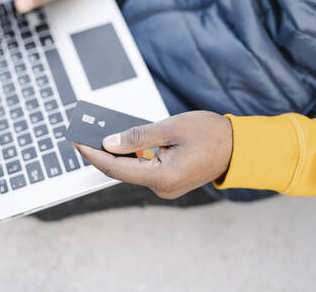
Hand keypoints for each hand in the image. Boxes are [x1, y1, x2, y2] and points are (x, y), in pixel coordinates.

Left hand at [74, 111, 232, 198]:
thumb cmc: (211, 134)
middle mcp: (161, 188)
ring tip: (102, 133)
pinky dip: (132, 155)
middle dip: (102, 152)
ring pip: (131, 169)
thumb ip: (137, 136)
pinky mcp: (168, 182)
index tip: (77, 142)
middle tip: (85, 134)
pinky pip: (143, 168)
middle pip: (121, 170)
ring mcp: (165, 188)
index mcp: (161, 177)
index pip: (115, 167)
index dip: (92, 154)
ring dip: (117, 152)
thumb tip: (109, 143)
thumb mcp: (171, 127)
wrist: (239, 148)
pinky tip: (124, 142)